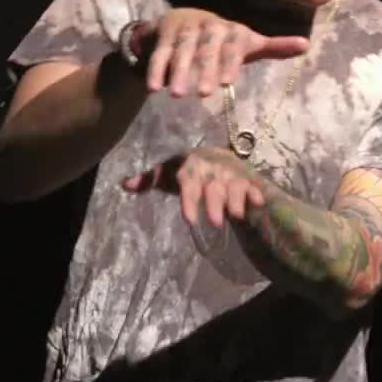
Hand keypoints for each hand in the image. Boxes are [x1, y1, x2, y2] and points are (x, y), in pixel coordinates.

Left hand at [120, 146, 266, 226]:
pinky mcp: (246, 179)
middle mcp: (211, 170)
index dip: (189, 201)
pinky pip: (252, 185)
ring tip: (236, 216)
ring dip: (235, 200)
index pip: (188, 183)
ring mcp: (230, 174)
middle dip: (214, 203)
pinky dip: (255, 193)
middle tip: (214, 223)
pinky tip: (258, 202)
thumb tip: (123, 184)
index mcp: (191, 168)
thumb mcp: (167, 174)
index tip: (189, 220)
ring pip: (234, 185)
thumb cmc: (187, 172)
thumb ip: (149, 180)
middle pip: (213, 186)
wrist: (216, 158)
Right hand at [135, 9, 310, 97]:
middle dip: (205, 69)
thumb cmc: (223, 39)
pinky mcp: (164, 33)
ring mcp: (184, 28)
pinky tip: (154, 89)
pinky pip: (159, 52)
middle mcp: (208, 25)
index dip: (230, 61)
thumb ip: (273, 46)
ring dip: (178, 70)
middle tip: (205, 94)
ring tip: (177, 95)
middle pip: (207, 47)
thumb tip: (306, 45)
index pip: (233, 44)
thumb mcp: (247, 42)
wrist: (184, 20)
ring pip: (181, 49)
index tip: (227, 83)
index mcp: (231, 29)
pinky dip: (156, 69)